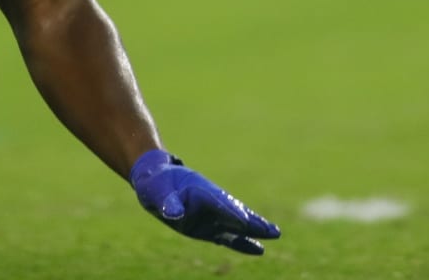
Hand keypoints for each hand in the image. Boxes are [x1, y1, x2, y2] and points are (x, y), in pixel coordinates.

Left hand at [129, 149, 280, 255]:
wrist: (154, 180)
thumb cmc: (156, 183)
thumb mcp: (156, 191)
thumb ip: (167, 202)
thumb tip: (173, 213)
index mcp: (200, 191)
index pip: (219, 203)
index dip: (231, 211)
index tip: (246, 220)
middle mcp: (210, 204)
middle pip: (235, 213)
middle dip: (253, 222)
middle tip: (274, 230)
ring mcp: (211, 215)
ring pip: (237, 225)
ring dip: (254, 230)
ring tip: (274, 234)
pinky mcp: (209, 227)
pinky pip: (229, 236)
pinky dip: (243, 242)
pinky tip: (259, 249)